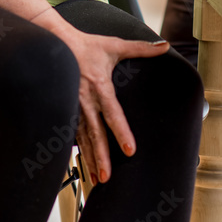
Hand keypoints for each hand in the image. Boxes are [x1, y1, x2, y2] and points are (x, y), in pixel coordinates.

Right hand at [60, 26, 168, 184]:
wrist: (56, 43)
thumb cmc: (87, 46)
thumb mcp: (115, 46)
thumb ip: (141, 48)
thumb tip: (165, 46)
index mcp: (100, 87)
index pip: (113, 113)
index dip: (121, 132)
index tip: (130, 150)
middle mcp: (85, 100)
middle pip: (95, 133)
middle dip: (101, 156)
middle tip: (107, 176)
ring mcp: (73, 107)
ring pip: (83, 138)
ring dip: (89, 159)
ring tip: (96, 179)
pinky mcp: (65, 110)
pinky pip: (72, 134)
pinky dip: (78, 151)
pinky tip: (83, 165)